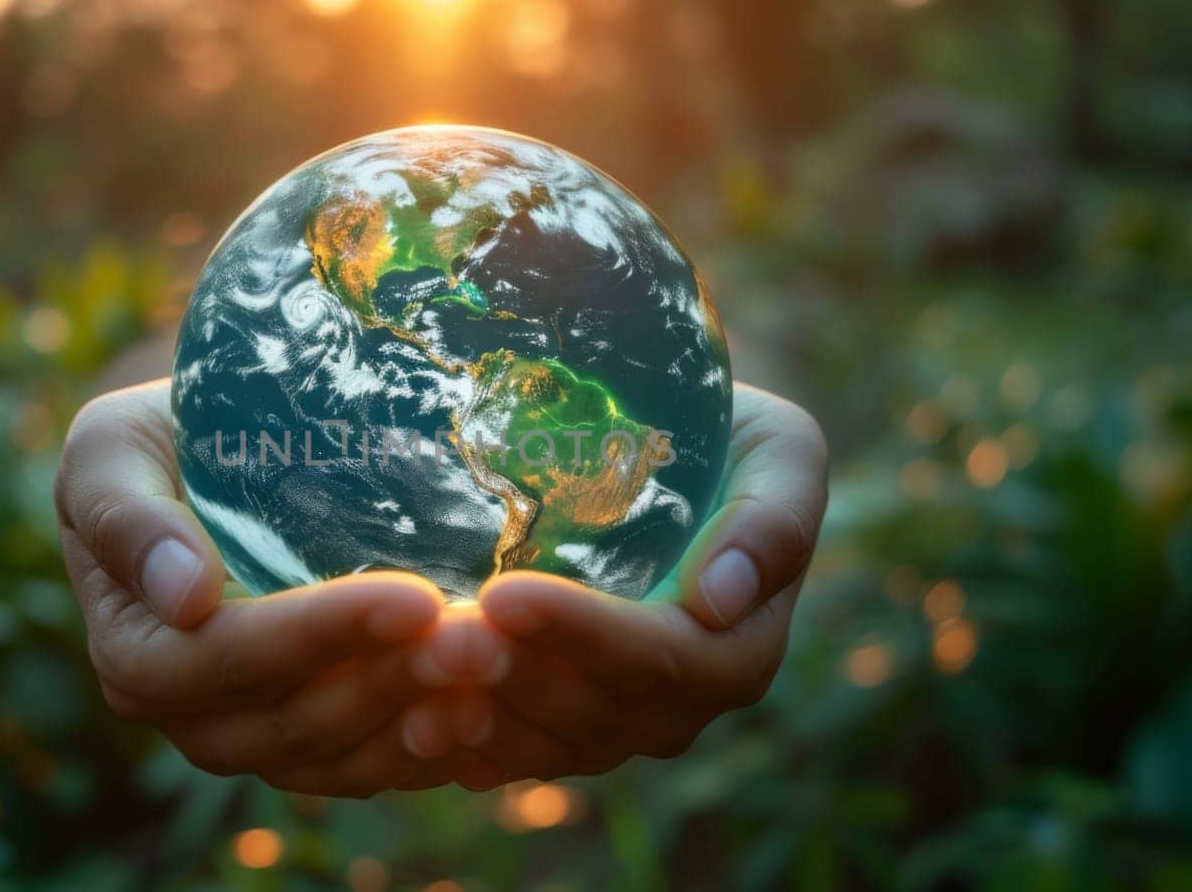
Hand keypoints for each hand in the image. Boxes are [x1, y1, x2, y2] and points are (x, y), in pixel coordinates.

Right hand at [56, 380, 475, 796]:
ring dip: (421, 723)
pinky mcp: (312, 742)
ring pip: (339, 759)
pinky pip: (369, 768)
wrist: (204, 461)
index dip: (320, 636)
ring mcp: (253, 737)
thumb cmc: (154, 443)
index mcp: (134, 652)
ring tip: (495, 671)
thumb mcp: (112, 451)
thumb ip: (126, 517)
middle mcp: (188, 715)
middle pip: (293, 723)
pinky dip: (428, 750)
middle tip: (481, 640)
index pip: (227, 660)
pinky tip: (487, 710)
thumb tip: (183, 597)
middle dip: (390, 683)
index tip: (413, 596)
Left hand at [401, 383, 828, 785]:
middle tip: (440, 635)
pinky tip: (414, 722)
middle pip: (598, 713)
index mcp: (741, 647)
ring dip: (481, 715)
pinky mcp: (560, 724)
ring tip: (415, 668)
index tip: (506, 592)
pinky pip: (513, 753)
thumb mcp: (777, 450)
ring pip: (548, 743)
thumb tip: (719, 599)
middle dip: (516, 676)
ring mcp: (619, 720)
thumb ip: (771, 519)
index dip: (585, 635)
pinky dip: (465, 743)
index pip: (666, 661)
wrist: (666, 450)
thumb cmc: (729, 438)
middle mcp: (683, 702)